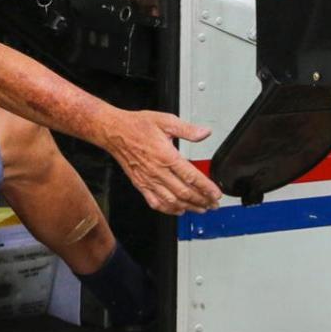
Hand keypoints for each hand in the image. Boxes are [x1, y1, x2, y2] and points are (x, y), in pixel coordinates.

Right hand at [100, 110, 222, 215]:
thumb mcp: (165, 120)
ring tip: (201, 209)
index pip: (191, 177)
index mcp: (166, 156)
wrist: (114, 132)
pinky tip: (177, 210)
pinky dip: (168, 209)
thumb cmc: (137, 125)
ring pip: (172, 201)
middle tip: (213, 204)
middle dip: (202, 200)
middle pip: (184, 193)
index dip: (206, 188)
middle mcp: (158, 171)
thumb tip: (204, 133)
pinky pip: (155, 202)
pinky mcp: (140, 184)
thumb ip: (187, 129)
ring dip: (188, 207)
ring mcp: (148, 180)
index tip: (216, 194)